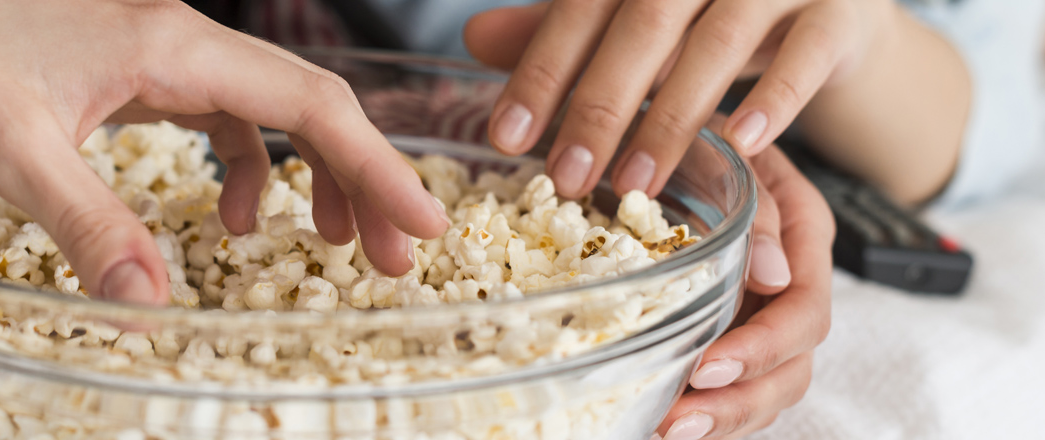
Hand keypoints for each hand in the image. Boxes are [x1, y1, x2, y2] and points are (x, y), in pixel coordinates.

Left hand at [0, 0, 448, 302]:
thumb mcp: (13, 146)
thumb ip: (89, 223)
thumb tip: (152, 307)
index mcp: (172, 44)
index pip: (308, 100)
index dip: (375, 165)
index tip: (423, 223)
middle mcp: (180, 40)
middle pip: (306, 104)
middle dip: (358, 180)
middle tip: (390, 256)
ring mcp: (161, 54)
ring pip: (270, 111)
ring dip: (310, 175)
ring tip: (329, 244)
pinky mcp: (137, 73)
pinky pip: (223, 118)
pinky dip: (247, 167)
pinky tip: (232, 217)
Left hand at [464, 0, 889, 197]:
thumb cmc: (713, 12)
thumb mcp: (637, 20)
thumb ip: (565, 28)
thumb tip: (474, 40)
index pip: (582, 7)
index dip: (541, 72)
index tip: (506, 138)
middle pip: (643, 24)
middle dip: (598, 106)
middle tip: (563, 178)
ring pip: (718, 42)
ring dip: (671, 118)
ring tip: (632, 182)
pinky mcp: (843, 10)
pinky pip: (808, 54)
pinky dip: (774, 100)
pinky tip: (740, 146)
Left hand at [655, 144, 833, 439]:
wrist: (679, 119)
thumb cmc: (703, 130)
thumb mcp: (731, 151)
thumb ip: (759, 210)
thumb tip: (774, 276)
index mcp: (804, 236)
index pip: (805, 313)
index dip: (761, 349)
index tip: (707, 368)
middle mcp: (789, 281)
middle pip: (791, 367)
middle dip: (737, 402)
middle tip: (678, 422)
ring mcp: (761, 308)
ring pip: (765, 387)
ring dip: (720, 418)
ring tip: (666, 430)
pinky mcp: (729, 324)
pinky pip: (732, 384)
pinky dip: (705, 408)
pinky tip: (660, 420)